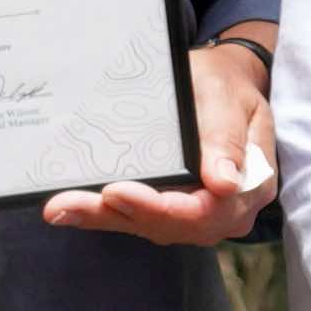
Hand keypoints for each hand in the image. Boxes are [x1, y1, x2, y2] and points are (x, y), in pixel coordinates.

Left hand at [51, 35, 274, 245]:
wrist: (224, 85)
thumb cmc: (226, 86)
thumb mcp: (230, 100)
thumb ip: (226, 139)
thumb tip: (223, 184)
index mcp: (250, 185)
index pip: (206, 211)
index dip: (162, 208)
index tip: (118, 192)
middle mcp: (226, 210)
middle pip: (173, 226)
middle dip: (121, 215)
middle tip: (69, 205)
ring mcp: (199, 213)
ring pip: (150, 226)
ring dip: (103, 218)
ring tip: (59, 207)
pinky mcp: (173, 208)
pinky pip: (138, 217)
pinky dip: (103, 214)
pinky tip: (67, 209)